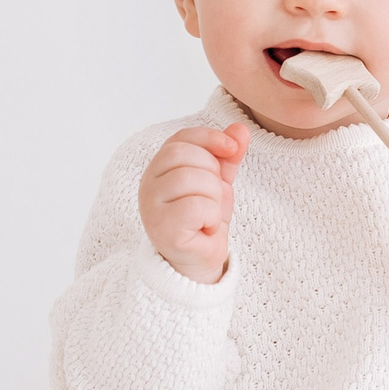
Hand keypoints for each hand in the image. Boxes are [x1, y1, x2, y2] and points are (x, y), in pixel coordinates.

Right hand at [139, 123, 248, 283]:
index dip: (209, 138)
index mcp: (159, 168)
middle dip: (213, 173)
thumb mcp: (219, 182)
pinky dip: (211, 217)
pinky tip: (206, 228)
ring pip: (192, 179)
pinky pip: (196, 207)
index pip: (181, 138)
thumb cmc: (204, 219)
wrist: (200, 260)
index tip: (232, 148)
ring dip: (214, 197)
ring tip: (209, 215)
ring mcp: (151, 207)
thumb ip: (227, 156)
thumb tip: (240, 129)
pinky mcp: (162, 229)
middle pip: (185, 156)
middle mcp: (148, 184)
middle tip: (213, 197)